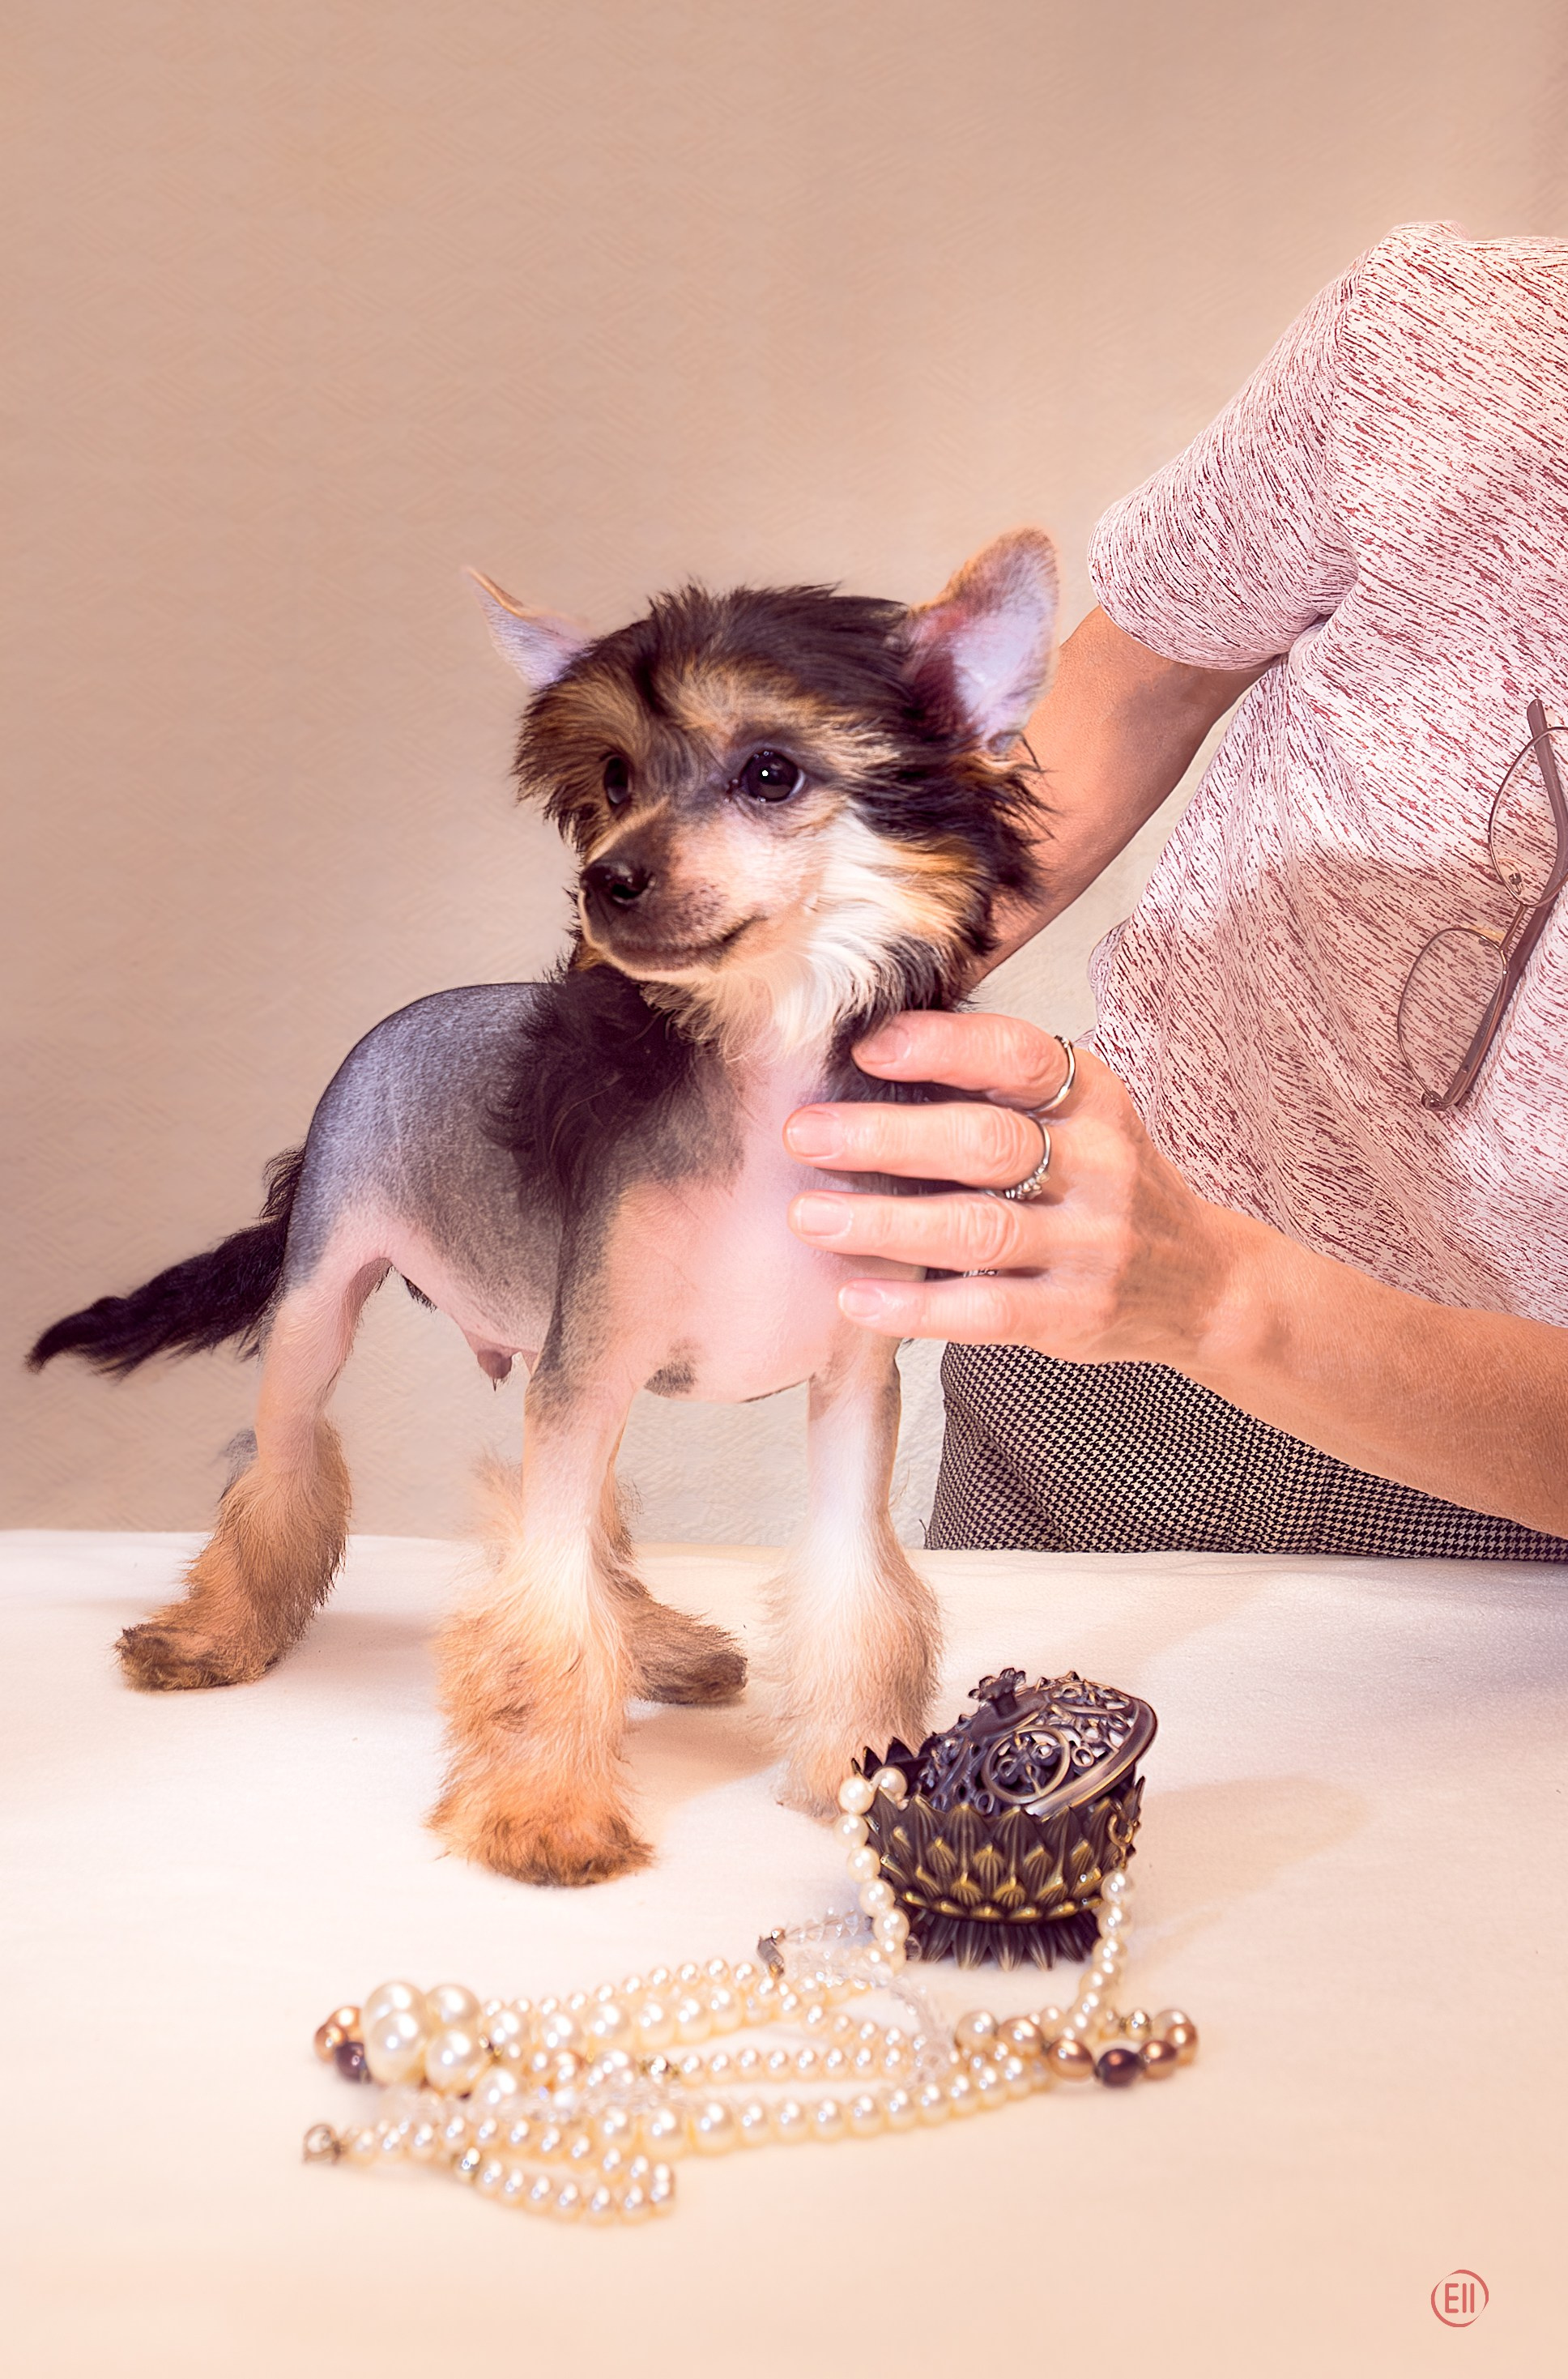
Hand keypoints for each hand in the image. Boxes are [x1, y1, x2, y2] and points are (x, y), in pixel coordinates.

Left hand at [783, 1010, 1242, 1364]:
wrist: (1200, 1283)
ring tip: (810, 1217)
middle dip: (885, 1137)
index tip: (868, 1047)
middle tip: (805, 1135)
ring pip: (977, 1228)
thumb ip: (999, 1092)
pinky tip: (855, 1299)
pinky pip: (985, 1309)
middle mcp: (1099, 1165)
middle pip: (985, 1142)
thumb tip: (870, 1054)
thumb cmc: (1105, 1186)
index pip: (1018, 1057)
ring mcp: (1090, 1244)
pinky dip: (914, 1307)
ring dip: (883, 1224)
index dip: (942, 1047)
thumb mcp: (1080, 1119)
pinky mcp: (1074, 1314)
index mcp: (1092, 1098)